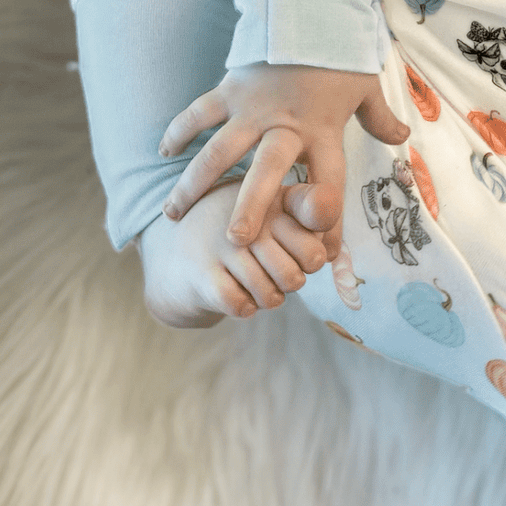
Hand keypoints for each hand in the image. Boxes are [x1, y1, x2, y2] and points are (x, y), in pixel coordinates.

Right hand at [138, 176, 332, 326]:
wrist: (174, 245)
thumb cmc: (242, 229)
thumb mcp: (273, 210)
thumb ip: (309, 218)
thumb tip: (332, 254)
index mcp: (270, 197)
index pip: (313, 245)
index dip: (313, 261)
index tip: (302, 256)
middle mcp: (246, 216)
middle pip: (295, 275)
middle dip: (292, 284)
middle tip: (282, 275)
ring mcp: (221, 244)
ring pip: (269, 294)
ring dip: (269, 299)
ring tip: (262, 286)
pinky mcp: (202, 273)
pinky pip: (240, 305)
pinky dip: (245, 308)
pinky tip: (240, 295)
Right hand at [157, 63, 409, 266]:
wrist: (311, 8)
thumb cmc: (339, 54)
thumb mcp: (366, 86)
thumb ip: (380, 118)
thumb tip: (403, 136)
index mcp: (323, 131)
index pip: (328, 182)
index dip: (328, 218)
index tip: (325, 252)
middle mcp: (286, 125)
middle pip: (266, 173)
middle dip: (250, 208)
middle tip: (235, 241)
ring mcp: (254, 107)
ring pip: (220, 151)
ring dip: (195, 183)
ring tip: (173, 214)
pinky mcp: (231, 87)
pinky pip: (201, 112)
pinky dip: (181, 129)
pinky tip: (163, 151)